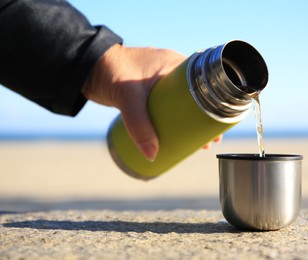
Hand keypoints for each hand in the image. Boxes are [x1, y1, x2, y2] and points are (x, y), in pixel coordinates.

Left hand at [82, 44, 221, 160]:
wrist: (85, 66)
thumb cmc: (109, 71)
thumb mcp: (129, 98)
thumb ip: (139, 126)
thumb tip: (152, 155)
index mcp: (174, 64)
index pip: (202, 85)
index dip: (211, 107)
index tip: (215, 127)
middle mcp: (170, 71)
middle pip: (194, 98)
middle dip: (201, 120)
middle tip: (206, 140)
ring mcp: (159, 81)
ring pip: (180, 104)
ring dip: (186, 121)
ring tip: (193, 142)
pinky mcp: (147, 90)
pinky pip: (167, 106)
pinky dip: (172, 118)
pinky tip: (174, 133)